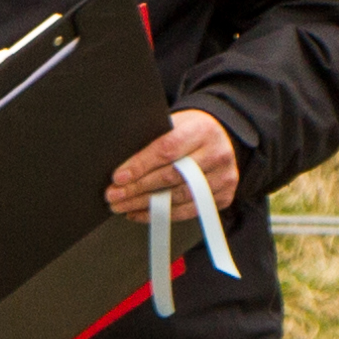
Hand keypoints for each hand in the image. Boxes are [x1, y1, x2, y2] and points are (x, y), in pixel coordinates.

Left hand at [106, 109, 239, 222]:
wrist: (221, 137)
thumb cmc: (189, 131)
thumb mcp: (174, 124)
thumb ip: (153, 140)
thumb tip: (122, 166)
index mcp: (201, 130)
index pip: (167, 149)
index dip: (140, 165)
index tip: (118, 177)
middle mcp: (217, 154)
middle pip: (172, 177)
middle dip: (137, 189)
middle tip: (113, 196)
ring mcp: (223, 177)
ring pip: (179, 197)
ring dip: (146, 204)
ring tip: (122, 206)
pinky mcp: (224, 195)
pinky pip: (188, 211)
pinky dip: (161, 214)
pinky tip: (141, 212)